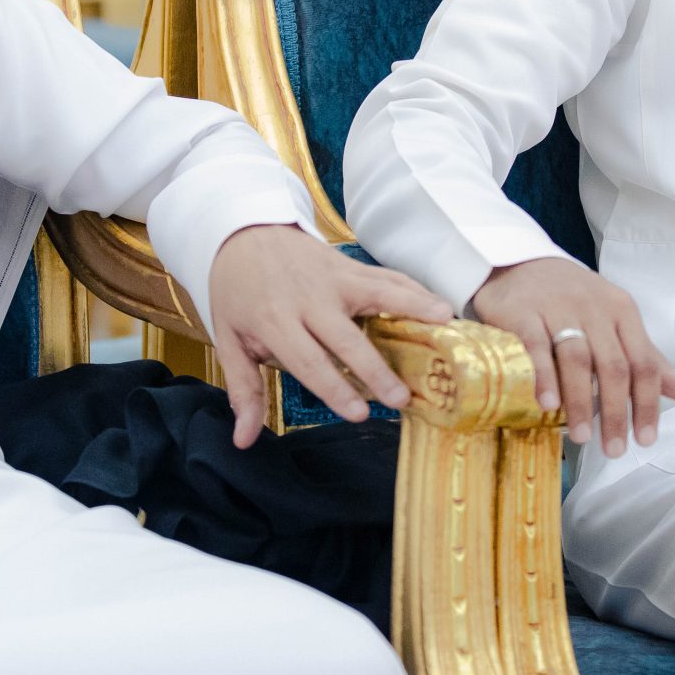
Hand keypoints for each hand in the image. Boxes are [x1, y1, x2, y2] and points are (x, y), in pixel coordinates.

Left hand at [205, 225, 452, 447]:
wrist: (241, 234)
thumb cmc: (236, 294)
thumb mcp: (229, 340)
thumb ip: (243, 391)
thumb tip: (244, 440)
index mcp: (275, 321)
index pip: (308, 360)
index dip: (334, 388)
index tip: (358, 414)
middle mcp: (308, 299)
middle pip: (346, 337)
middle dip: (374, 368)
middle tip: (401, 397)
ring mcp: (333, 278)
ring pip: (377, 293)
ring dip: (413, 308)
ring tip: (445, 325)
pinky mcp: (349, 265)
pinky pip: (386, 276)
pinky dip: (415, 289)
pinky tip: (440, 305)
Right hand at [466, 256, 674, 455]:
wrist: (519, 263)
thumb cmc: (574, 300)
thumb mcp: (616, 321)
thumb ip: (647, 358)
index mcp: (622, 311)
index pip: (643, 362)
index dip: (648, 403)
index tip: (645, 439)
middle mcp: (594, 308)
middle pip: (613, 365)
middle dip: (616, 412)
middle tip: (613, 449)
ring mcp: (557, 308)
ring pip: (577, 358)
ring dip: (581, 401)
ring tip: (581, 436)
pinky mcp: (523, 312)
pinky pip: (536, 347)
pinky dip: (544, 377)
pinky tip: (548, 405)